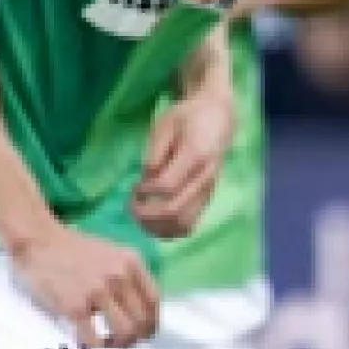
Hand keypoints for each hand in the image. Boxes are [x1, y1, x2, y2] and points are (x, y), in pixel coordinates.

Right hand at [12, 224, 159, 348]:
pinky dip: (95, 346)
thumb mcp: (112, 254)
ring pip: (125, 332)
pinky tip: (88, 341)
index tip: (144, 332)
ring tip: (109, 343)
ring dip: (120, 344)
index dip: (151, 322)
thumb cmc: (73, 249)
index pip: (154, 302)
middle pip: (143, 321)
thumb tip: (139, 310)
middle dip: (137, 337)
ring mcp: (97, 292)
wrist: (39, 241)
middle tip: (125, 342)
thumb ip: (128, 276)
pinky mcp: (75, 306)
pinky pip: (94, 338)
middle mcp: (119, 276)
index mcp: (131, 262)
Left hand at [131, 89, 236, 240]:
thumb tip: (146, 179)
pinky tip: (154, 221)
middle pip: (174, 210)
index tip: (134, 186)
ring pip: (183, 224)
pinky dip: (169, 230)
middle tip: (131, 206)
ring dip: (157, 227)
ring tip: (141, 215)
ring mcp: (208, 191)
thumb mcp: (165, 124)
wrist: (218, 118)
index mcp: (196, 154)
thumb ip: (155, 152)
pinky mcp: (207, 199)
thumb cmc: (187, 117)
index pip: (167, 186)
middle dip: (146, 214)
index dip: (145, 192)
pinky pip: (189, 225)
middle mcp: (206, 178)